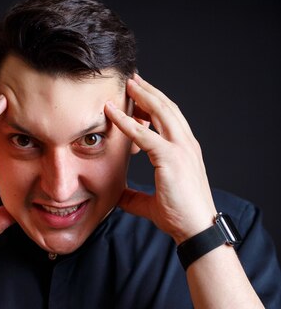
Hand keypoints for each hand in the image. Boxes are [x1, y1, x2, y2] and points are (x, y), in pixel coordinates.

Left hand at [104, 75, 216, 243]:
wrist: (196, 229)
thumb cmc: (180, 217)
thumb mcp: (150, 204)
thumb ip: (134, 197)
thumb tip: (117, 196)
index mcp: (185, 151)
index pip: (170, 120)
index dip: (155, 105)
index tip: (139, 95)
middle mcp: (186, 145)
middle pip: (167, 108)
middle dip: (149, 92)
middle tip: (133, 80)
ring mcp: (181, 149)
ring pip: (160, 112)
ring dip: (142, 96)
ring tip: (128, 83)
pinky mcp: (171, 158)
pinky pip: (144, 134)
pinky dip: (126, 121)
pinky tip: (112, 113)